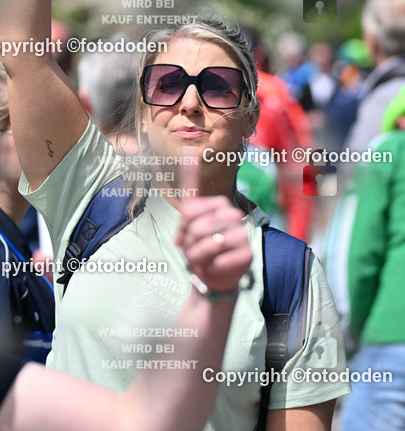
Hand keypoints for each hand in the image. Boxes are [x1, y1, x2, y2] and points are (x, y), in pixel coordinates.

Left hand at [175, 157, 251, 295]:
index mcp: (220, 204)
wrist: (210, 278)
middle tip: (191, 252)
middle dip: (188, 243)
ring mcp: (243, 235)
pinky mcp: (248, 255)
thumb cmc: (198, 248)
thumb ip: (187, 193)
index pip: (190, 210)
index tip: (184, 235)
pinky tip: (214, 269)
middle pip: (197, 227)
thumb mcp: (187, 221)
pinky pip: (218, 260)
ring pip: (207, 243)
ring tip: (200, 261)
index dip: (182, 226)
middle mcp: (234, 216)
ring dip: (196, 257)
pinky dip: (210, 268)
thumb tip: (188, 152)